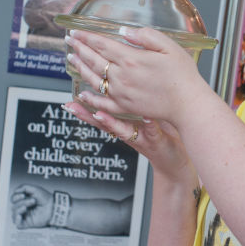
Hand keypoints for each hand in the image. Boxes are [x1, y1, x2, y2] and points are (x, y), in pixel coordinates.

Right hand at [10, 184, 52, 228]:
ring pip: (14, 214)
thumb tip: (15, 191)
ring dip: (19, 209)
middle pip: (14, 206)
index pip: (13, 199)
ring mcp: (25, 216)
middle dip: (22, 202)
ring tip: (27, 207)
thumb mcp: (35, 189)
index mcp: (24, 200)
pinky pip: (17, 224)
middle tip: (33, 201)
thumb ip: (24, 187)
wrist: (53, 206)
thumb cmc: (46, 198)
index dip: (15, 197)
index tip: (23, 195)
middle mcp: (23, 208)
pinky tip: (20, 216)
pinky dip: (16, 220)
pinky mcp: (27, 223)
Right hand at [61, 103, 196, 185]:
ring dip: (110, 122)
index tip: (68, 100)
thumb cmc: (162, 136)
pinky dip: (149, 126)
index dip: (84, 108)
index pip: (100, 115)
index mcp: (124, 124)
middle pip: (104, 123)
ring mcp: (141, 137)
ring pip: (122, 130)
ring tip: (99, 114)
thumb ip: (135, 105)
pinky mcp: (156, 141)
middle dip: (87, 115)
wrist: (176, 162)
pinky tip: (147, 119)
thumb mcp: (145, 118)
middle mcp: (128, 132)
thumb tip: (127, 83)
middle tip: (72, 106)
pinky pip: (152, 132)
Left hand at [65, 27, 209, 123]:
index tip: (76, 31)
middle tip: (69, 40)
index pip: (102, 45)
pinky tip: (82, 93)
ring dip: (81, 67)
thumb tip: (125, 32)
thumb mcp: (169, 46)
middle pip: (94, 60)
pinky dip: (90, 98)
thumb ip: (146, 36)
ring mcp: (121, 94)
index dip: (87, 37)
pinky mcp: (125, 107)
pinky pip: (102, 103)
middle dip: (79, 48)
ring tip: (72, 58)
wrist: (187, 104)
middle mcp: (121, 77)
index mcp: (131, 59)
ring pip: (94, 79)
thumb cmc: (182, 75)